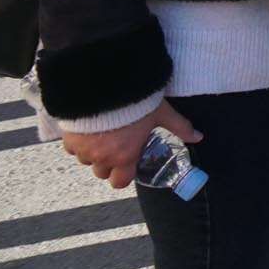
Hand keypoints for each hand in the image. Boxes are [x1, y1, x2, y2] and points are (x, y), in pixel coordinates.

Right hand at [59, 100, 199, 189]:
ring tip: (103, 133)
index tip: (127, 165)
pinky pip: (72, 147)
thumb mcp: (161, 113)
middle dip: (108, 162)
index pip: (119, 182)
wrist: (105, 85)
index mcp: (124, 156)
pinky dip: (78, 141)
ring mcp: (83, 149)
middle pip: (101, 172)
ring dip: (93, 151)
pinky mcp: (69, 137)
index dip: (123, 175)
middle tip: (116, 146)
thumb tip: (199, 137)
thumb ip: (180, 127)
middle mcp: (102, 157)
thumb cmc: (136, 102)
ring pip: (86, 159)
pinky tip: (88, 127)